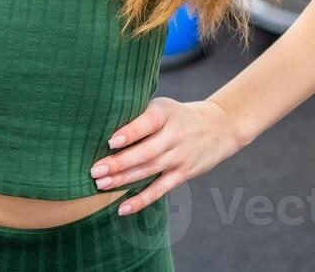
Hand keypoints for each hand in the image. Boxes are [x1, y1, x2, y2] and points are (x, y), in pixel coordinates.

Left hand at [89, 96, 247, 216]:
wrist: (219, 127)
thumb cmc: (179, 115)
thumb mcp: (163, 106)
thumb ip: (139, 115)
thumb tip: (101, 127)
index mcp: (165, 114)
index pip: (147, 124)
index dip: (130, 133)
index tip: (111, 141)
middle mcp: (173, 136)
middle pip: (145, 152)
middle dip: (119, 163)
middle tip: (95, 171)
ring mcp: (179, 157)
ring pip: (148, 171)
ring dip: (123, 180)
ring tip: (101, 184)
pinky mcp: (183, 174)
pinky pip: (160, 190)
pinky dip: (141, 200)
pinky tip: (122, 208)